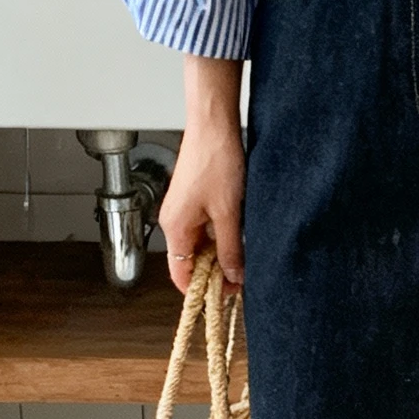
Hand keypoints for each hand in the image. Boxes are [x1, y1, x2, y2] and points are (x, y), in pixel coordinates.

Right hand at [160, 56, 245, 294]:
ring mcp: (183, 209)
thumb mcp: (229, 213)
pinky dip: (220, 236)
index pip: (181, 275)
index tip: (228, 295)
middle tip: (244, 277)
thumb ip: (230, 248)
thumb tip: (234, 277)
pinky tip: (240, 234)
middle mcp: (174, 221)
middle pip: (191, 262)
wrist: (214, 123)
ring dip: (220, 254)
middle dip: (215, 273)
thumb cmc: (216, 160)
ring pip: (200, 245)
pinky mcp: (194, 198)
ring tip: (244, 256)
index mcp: (175, 228)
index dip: (203, 290)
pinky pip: (204, 228)